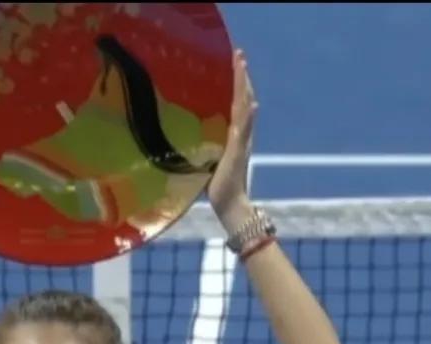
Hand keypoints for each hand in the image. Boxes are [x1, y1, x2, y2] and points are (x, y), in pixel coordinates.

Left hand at [207, 49, 257, 230]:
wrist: (229, 204)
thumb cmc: (215, 185)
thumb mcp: (204, 158)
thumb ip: (200, 145)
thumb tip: (180, 136)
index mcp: (233, 134)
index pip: (235, 102)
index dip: (235, 82)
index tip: (233, 62)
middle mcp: (240, 134)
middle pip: (242, 98)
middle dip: (241, 76)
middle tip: (239, 54)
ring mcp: (240, 142)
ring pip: (244, 108)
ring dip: (244, 87)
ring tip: (243, 67)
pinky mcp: (237, 153)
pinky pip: (244, 131)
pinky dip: (248, 117)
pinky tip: (250, 104)